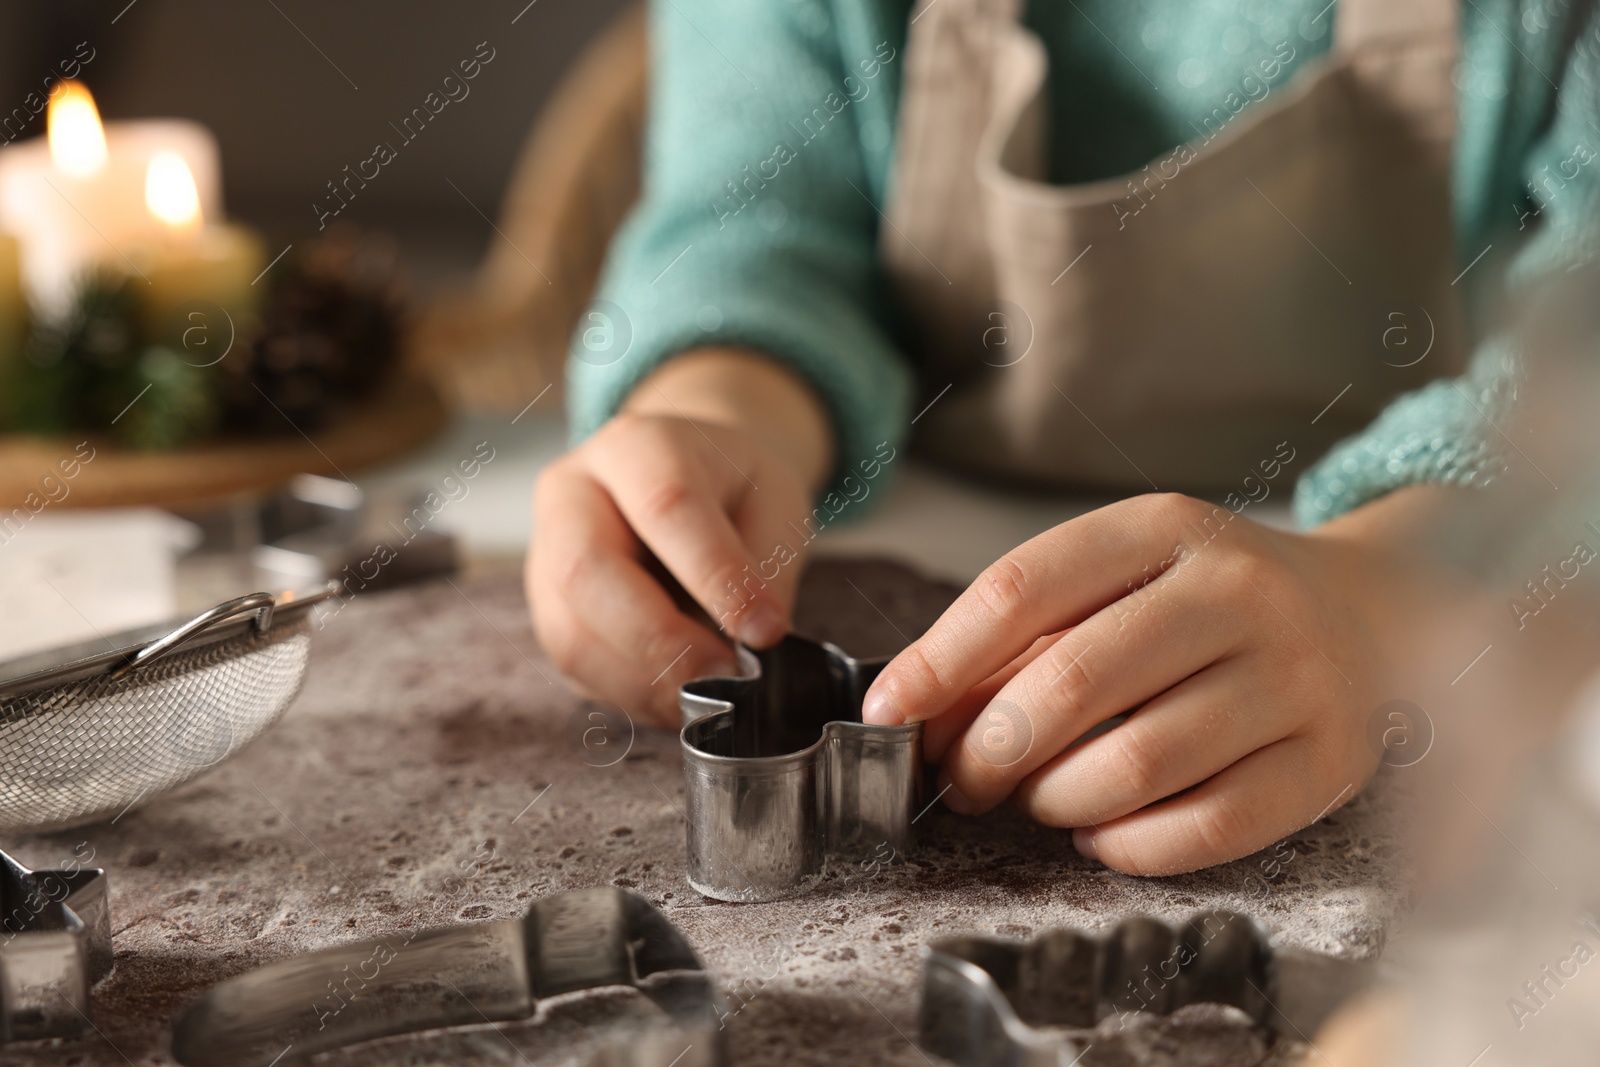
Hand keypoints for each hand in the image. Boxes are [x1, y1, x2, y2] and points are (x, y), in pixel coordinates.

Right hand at [527, 349, 832, 724]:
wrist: (693, 485)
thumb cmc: (734, 491)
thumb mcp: (774, 504)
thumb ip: (764, 569)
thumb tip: (752, 644)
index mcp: (636, 445)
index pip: (666, 505)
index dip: (715, 576)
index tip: (765, 631)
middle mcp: (573, 493)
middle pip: (586, 570)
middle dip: (661, 641)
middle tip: (727, 677)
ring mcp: (546, 553)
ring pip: (569, 632)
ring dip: (645, 680)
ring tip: (711, 693)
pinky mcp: (548, 611)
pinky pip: (576, 667)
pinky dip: (634, 694)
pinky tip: (681, 695)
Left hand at [860, 490, 1477, 875]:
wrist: (1374, 615)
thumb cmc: (1208, 604)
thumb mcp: (1121, 580)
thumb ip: (1024, 635)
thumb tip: (919, 712)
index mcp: (1164, 528)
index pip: (1022, 588)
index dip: (940, 660)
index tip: (889, 713)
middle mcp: (1237, 592)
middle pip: (1074, 681)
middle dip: (992, 749)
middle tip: (966, 780)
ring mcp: (1293, 677)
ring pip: (1137, 764)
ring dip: (1057, 800)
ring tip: (1041, 799)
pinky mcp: (1329, 762)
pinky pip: (1207, 827)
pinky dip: (1129, 846)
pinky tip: (1104, 833)